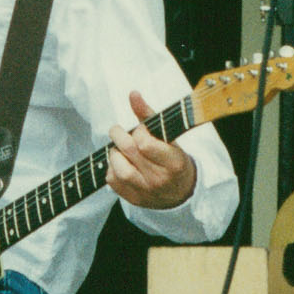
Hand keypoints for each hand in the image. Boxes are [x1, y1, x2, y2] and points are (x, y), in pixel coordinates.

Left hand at [106, 90, 196, 209]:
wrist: (182, 192)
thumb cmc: (173, 157)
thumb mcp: (168, 136)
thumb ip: (148, 114)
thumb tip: (132, 94)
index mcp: (173, 162)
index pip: (145, 143)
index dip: (138, 131)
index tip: (140, 129)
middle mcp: (160, 179)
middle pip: (129, 152)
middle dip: (119, 136)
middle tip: (118, 131)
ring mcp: (146, 192)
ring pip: (119, 169)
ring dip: (114, 154)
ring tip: (119, 149)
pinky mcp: (134, 200)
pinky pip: (112, 182)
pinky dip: (111, 169)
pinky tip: (120, 163)